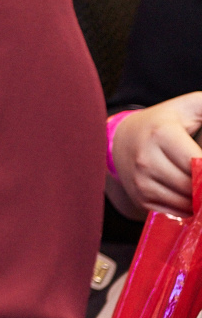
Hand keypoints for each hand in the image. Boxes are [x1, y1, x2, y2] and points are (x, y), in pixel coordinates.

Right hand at [111, 94, 201, 218]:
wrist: (123, 138)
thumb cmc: (166, 121)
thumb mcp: (192, 106)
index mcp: (162, 134)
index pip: (199, 165)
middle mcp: (147, 159)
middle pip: (193, 186)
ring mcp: (141, 181)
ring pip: (186, 202)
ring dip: (201, 199)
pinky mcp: (140, 197)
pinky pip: (175, 211)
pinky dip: (190, 208)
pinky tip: (192, 194)